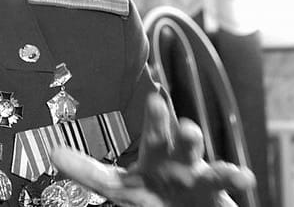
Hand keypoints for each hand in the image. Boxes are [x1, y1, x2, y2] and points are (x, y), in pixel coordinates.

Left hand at [51, 94, 255, 206]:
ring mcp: (200, 181)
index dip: (155, 117)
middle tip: (180, 119)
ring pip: (209, 168)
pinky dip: (236, 183)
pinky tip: (242, 178)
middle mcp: (180, 162)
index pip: (154, 133)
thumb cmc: (148, 194)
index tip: (155, 97)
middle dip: (183, 132)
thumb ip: (85, 170)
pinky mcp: (215, 199)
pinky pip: (227, 192)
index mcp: (157, 154)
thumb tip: (51, 152)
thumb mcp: (114, 184)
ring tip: (220, 158)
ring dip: (214, 162)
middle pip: (182, 144)